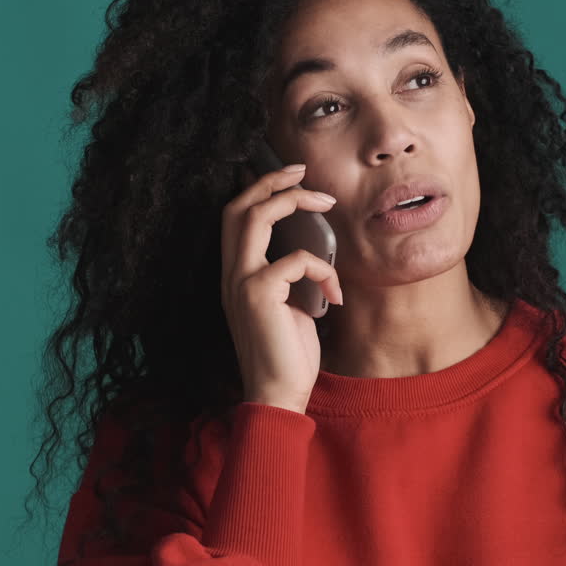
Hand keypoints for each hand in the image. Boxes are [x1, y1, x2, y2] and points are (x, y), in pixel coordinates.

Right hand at [220, 164, 342, 414]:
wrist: (278, 394)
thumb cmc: (288, 354)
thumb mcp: (290, 305)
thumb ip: (290, 277)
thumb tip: (314, 251)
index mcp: (236, 275)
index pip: (235, 217)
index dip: (260, 189)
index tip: (292, 176)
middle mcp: (231, 274)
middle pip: (239, 206)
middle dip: (272, 181)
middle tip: (304, 171)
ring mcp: (240, 282)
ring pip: (256, 218)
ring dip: (293, 201)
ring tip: (325, 203)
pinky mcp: (259, 294)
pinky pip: (296, 260)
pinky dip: (323, 270)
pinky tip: (335, 296)